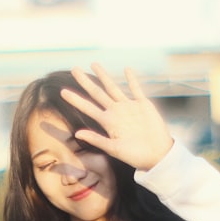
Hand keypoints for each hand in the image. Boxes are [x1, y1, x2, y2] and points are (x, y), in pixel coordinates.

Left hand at [60, 64, 174, 171]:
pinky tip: (127, 69)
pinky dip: (132, 80)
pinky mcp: (143, 105)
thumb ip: (97, 139)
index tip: (62, 92)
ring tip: (94, 64)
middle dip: (85, 82)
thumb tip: (76, 133)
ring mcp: (129, 107)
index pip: (88, 108)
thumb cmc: (135, 155)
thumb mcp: (114, 149)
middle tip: (74, 69)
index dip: (76, 100)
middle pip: (97, 93)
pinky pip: (136, 89)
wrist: (157, 155)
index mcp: (108, 122)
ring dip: (104, 76)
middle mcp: (116, 112)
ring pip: (113, 87)